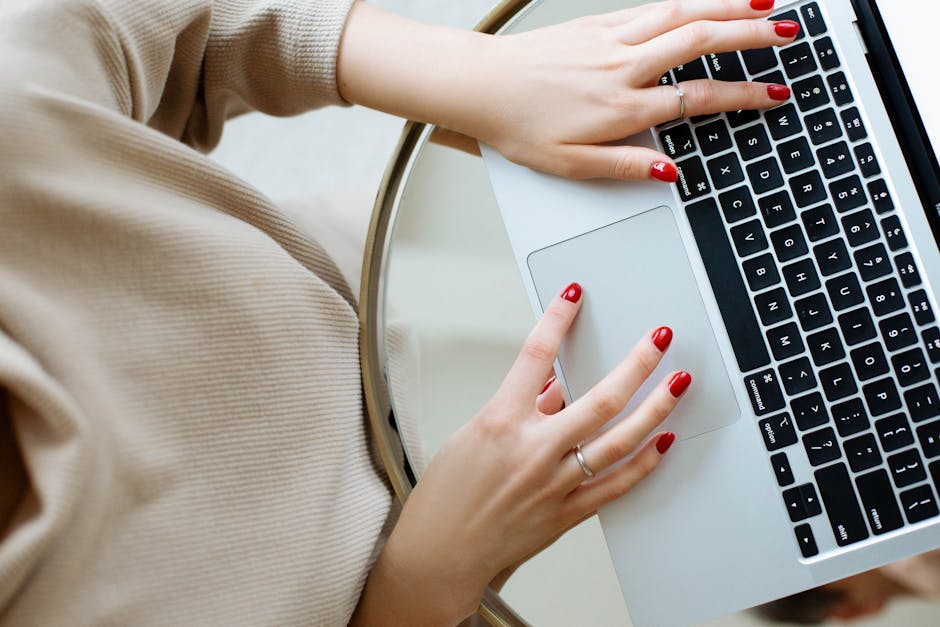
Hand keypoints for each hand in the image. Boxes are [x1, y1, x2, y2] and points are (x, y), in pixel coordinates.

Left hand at [338, 0, 797, 181]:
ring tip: (765, 4)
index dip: (743, 97)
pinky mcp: (595, 23)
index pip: (697, 99)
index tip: (775, 94)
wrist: (478, 86)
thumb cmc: (517, 126)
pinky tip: (703, 1)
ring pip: (680, 13)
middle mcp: (621, 67)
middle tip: (789, 35)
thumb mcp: (568, 166)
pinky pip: (651, 7)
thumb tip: (668, 170)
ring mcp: (610, 39)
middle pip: (699, 42)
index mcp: (620, 108)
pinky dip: (687, 1)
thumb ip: (623, 167)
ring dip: (726, 6)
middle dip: (751, 36)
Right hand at [352, 283, 690, 625]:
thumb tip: (551, 388)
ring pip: (618, 440)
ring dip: (655, 408)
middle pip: (599, 399)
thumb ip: (517, 411)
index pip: (534, 356)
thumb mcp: (471, 437)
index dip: (557, 319)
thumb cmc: (446, 499)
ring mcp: (554, 483)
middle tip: (658, 339)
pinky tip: (663, 442)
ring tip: (677, 383)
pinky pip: (616, 484)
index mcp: (499, 422)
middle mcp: (532, 451)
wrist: (441, 555)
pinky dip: (644, 463)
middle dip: (636, 363)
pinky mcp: (567, 512)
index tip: (573, 296)